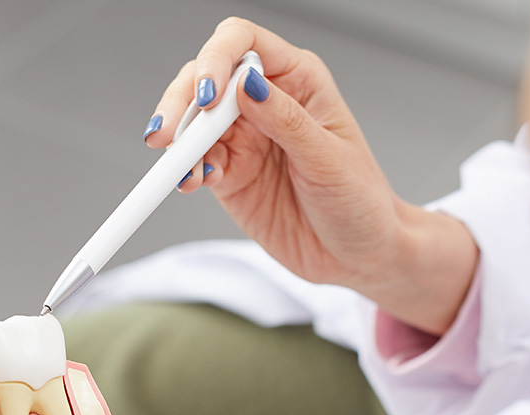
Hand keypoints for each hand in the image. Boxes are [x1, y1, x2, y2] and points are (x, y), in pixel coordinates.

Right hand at [148, 17, 477, 332]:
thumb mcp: (329, 159)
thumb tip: (247, 83)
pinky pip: (197, 164)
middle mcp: (265, 103)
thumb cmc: (359, 201)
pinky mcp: (231, 177)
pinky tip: (190, 182)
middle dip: (182, 102)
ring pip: (194, 123)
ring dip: (179, 142)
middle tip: (170, 135)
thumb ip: (286, 121)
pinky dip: (186, 171)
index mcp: (297, 81)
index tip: (208, 95)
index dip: (217, 59)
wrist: (358, 256)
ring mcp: (244, 140)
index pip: (243, 44)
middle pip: (206, 79)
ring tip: (180, 168)